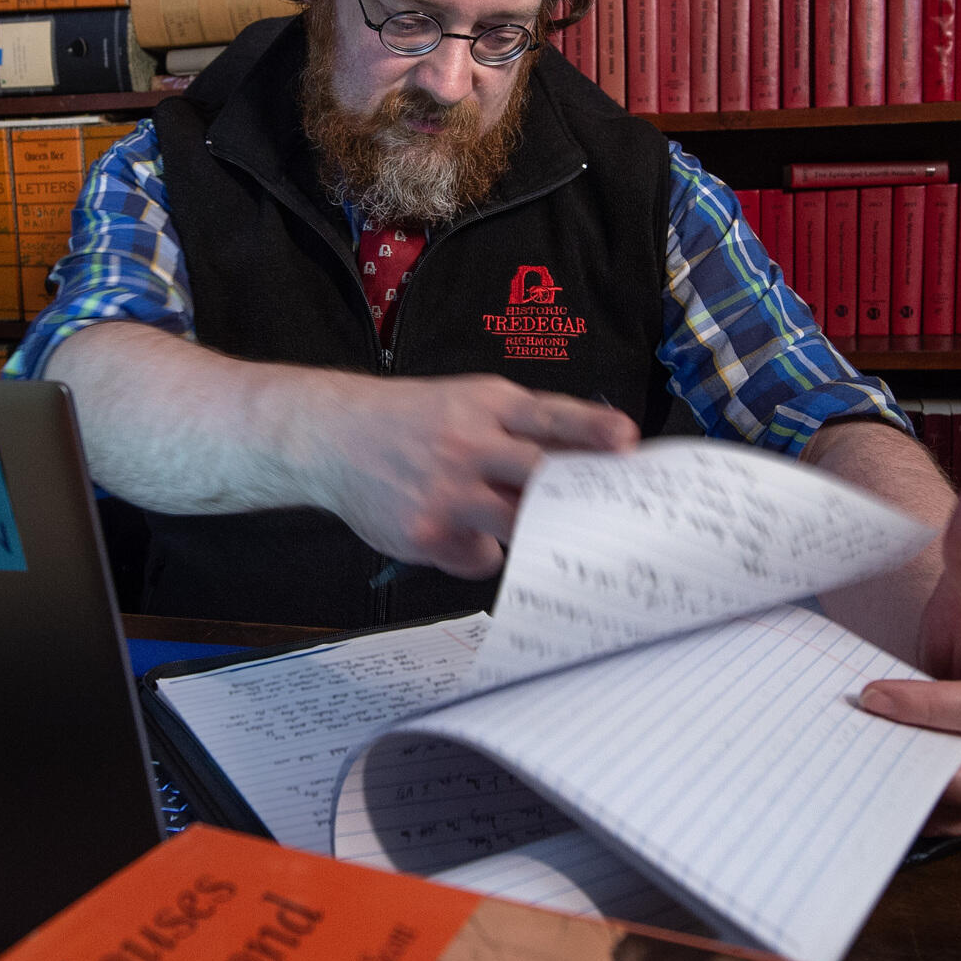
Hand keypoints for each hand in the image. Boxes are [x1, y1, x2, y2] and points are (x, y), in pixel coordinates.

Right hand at [304, 374, 636, 577]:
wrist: (333, 437)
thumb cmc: (414, 420)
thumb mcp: (468, 403)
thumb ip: (522, 428)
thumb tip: (593, 455)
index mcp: (485, 405)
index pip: (550, 416)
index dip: (593, 428)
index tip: (627, 442)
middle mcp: (467, 445)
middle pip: (537, 475)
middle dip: (575, 494)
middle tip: (610, 513)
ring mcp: (445, 491)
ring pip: (515, 524)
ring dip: (536, 531)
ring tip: (546, 533)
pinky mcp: (425, 533)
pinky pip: (481, 557)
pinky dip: (484, 551)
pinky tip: (466, 534)